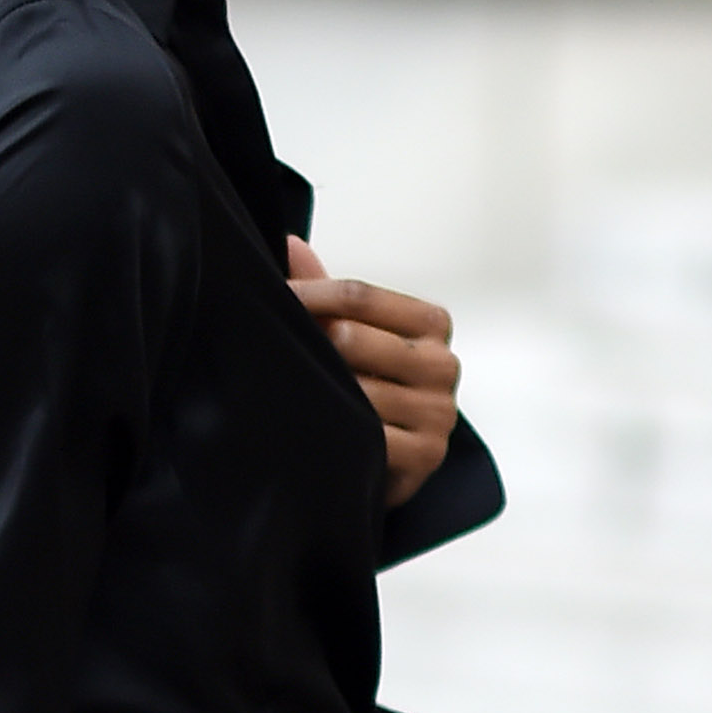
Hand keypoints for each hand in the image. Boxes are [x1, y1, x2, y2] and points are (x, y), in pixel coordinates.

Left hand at [287, 238, 459, 507]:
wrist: (393, 467)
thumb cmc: (372, 396)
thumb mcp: (353, 338)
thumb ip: (327, 295)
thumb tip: (289, 245)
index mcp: (430, 325)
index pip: (359, 295)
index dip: (308, 295)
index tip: (273, 298)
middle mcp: (441, 364)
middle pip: (351, 336)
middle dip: (306, 343)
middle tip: (270, 351)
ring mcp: (437, 411)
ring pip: (353, 387)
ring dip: (312, 390)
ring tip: (284, 392)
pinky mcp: (425, 454)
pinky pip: (365, 434)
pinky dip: (332, 429)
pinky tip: (309, 427)